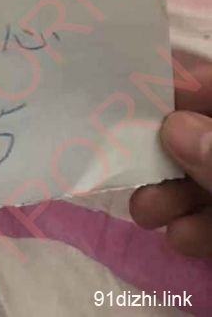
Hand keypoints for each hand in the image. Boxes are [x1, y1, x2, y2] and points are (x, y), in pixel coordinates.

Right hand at [131, 52, 211, 256]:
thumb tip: (173, 127)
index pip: (210, 84)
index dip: (172, 85)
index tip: (121, 90)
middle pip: (198, 131)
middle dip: (161, 149)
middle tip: (122, 162)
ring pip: (204, 174)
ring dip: (171, 193)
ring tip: (145, 212)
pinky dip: (198, 225)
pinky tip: (180, 238)